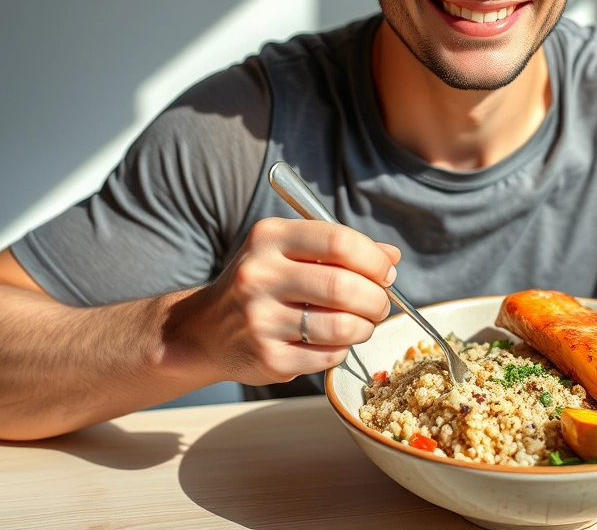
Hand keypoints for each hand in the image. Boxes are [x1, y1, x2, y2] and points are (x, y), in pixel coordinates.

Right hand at [173, 217, 399, 385]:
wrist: (205, 330)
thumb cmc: (261, 285)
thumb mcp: (290, 252)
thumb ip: (340, 250)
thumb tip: (391, 256)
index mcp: (269, 238)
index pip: (339, 241)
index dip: (374, 259)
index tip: (385, 272)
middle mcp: (259, 276)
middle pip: (344, 286)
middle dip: (376, 298)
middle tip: (379, 304)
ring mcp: (260, 320)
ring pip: (342, 325)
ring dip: (365, 327)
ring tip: (361, 324)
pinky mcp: (267, 358)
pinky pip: (329, 355)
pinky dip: (342, 349)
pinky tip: (333, 341)